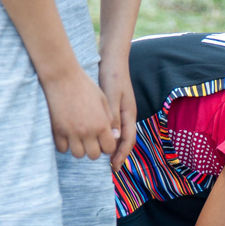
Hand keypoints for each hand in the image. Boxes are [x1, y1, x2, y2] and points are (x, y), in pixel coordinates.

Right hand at [42, 66, 120, 159]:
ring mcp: (71, 133)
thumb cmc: (85, 86)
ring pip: (78, 154)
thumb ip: (110, 120)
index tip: (103, 140)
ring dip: (80, 149)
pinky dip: (65, 145)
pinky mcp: (57, 131)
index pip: (109, 148)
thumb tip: (115, 137)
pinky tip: (67, 136)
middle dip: (94, 149)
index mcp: (101, 125)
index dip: (107, 145)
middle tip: (91, 140)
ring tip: (79, 138)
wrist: (62, 77)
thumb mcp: (103, 101)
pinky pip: (62, 149)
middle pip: (94, 155)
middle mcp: (87, 132)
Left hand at [98, 56, 137, 170]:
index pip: (127, 140)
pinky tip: (96, 139)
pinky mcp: (113, 107)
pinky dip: (105, 136)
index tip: (113, 167)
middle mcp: (126, 115)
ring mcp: (120, 111)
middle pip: (124, 141)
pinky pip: (111, 127)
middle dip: (118, 155)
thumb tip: (114, 137)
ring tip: (102, 158)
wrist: (112, 58)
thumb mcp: (112, 96)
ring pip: (117, 135)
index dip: (121, 155)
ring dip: (111, 147)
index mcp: (128, 114)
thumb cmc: (112, 75)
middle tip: (109, 168)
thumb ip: (112, 116)